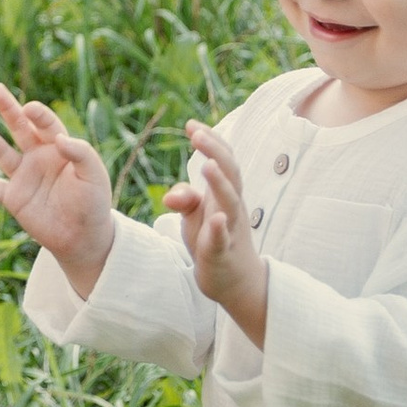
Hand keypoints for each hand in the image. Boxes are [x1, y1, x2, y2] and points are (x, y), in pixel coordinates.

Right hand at [0, 82, 116, 297]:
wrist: (83, 238)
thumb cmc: (93, 203)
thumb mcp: (94, 175)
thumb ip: (81, 154)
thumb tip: (59, 138)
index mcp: (59, 148)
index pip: (45, 123)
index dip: (38, 114)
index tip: (29, 108)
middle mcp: (38, 157)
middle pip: (20, 128)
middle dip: (8, 108)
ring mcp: (24, 177)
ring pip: (1, 152)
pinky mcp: (13, 198)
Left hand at [162, 119, 268, 345]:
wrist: (235, 282)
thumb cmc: (213, 240)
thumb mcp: (196, 216)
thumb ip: (185, 198)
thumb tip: (170, 192)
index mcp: (224, 193)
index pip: (223, 160)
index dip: (211, 141)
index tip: (191, 124)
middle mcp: (231, 207)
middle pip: (231, 172)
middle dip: (215, 151)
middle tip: (197, 133)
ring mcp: (230, 230)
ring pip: (230, 203)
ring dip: (220, 183)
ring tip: (208, 166)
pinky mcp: (223, 254)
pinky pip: (223, 240)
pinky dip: (220, 229)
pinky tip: (215, 219)